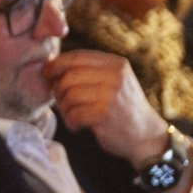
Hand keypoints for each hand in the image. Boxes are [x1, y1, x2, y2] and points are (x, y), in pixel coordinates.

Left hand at [44, 49, 170, 167]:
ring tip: (73, 116)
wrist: (145, 135)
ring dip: (65, 109)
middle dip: (59, 91)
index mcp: (116, 64)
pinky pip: (73, 114)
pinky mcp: (105, 114)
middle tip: (64, 104)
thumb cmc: (121, 109)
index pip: (77, 56)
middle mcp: (115, 76)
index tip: (47, 74)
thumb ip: (91, 71)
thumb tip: (52, 66)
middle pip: (69, 77)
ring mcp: (111, 94)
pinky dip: (71, 122)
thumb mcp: (114, 82)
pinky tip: (79, 126)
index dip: (57, 64)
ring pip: (69, 95)